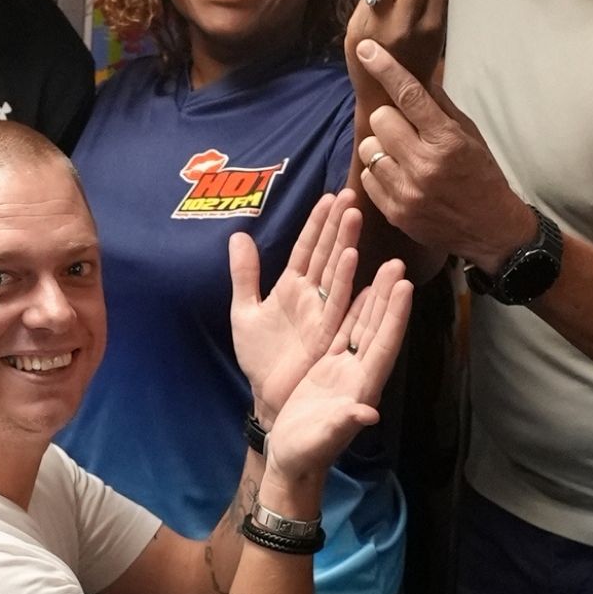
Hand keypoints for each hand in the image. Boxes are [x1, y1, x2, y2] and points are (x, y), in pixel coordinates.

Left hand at [230, 191, 362, 424]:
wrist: (266, 397)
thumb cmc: (260, 358)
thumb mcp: (243, 311)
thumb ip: (244, 274)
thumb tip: (238, 235)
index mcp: (293, 288)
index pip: (307, 248)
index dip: (317, 224)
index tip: (330, 197)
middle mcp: (313, 297)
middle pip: (326, 254)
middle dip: (337, 226)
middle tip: (350, 196)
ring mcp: (322, 314)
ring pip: (336, 274)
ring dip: (344, 245)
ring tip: (354, 218)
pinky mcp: (325, 335)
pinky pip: (338, 305)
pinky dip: (345, 282)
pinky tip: (352, 259)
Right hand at [264, 259, 412, 480]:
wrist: (291, 460)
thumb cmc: (306, 451)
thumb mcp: (323, 438)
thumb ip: (345, 423)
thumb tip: (370, 413)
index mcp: (361, 387)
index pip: (383, 345)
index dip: (395, 317)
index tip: (405, 287)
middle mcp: (360, 373)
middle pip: (378, 328)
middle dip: (389, 297)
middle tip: (398, 263)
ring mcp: (347, 370)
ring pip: (364, 326)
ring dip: (376, 298)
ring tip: (386, 267)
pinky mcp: (331, 369)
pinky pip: (346, 332)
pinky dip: (354, 310)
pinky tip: (360, 290)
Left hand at [353, 40, 532, 269]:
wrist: (492, 231)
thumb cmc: (482, 176)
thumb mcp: (470, 136)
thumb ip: (441, 108)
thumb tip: (416, 77)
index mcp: (447, 141)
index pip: (410, 95)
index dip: (385, 68)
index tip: (367, 49)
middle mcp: (425, 165)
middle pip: (380, 119)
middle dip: (391, 119)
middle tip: (407, 130)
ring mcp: (407, 192)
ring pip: (368, 147)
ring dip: (382, 146)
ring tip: (403, 156)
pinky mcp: (395, 212)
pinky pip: (367, 176)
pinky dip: (379, 172)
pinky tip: (400, 176)